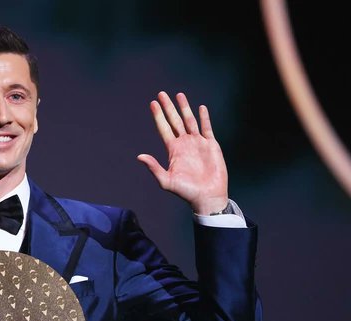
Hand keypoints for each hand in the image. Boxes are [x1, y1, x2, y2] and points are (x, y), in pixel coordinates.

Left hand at [137, 91, 228, 214]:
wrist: (207, 196)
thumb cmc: (186, 191)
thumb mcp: (166, 180)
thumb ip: (154, 167)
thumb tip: (139, 156)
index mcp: (173, 150)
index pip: (164, 128)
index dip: (158, 116)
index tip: (153, 104)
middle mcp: (184, 144)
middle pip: (175, 121)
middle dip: (168, 107)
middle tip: (161, 94)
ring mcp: (198, 143)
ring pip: (190, 121)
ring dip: (185, 108)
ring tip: (179, 95)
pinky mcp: (211, 145)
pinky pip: (207, 128)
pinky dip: (204, 118)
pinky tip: (200, 108)